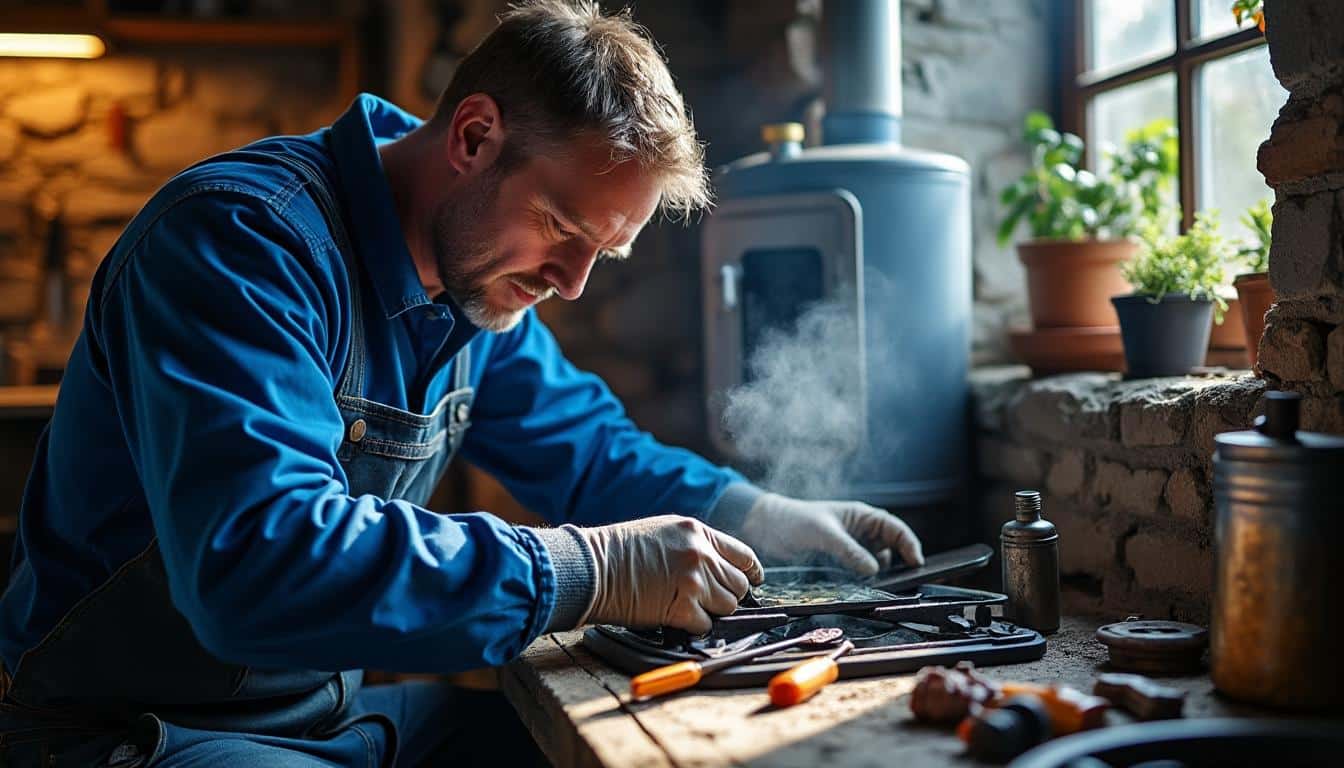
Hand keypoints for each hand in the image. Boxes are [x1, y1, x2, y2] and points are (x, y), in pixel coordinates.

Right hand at [575, 515, 763, 633]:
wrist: (593, 567)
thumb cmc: (620, 551)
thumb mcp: (664, 532)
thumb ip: (695, 546)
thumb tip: (718, 568)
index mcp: (698, 533)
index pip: (744, 555)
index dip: (751, 573)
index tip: (752, 581)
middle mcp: (701, 555)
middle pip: (740, 585)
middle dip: (728, 595)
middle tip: (708, 600)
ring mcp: (694, 582)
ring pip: (728, 607)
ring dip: (712, 611)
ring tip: (687, 607)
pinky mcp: (682, 608)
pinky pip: (705, 625)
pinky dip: (694, 626)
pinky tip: (675, 617)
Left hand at [734, 493, 923, 574]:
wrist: (765, 529)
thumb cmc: (794, 520)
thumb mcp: (823, 533)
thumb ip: (849, 550)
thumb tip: (874, 569)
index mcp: (861, 518)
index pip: (895, 529)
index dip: (909, 544)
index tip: (917, 562)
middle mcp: (860, 535)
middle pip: (890, 550)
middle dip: (899, 565)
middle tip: (906, 583)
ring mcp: (850, 552)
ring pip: (875, 567)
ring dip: (880, 578)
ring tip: (883, 590)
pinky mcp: (838, 567)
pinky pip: (858, 577)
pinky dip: (862, 584)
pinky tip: (862, 592)